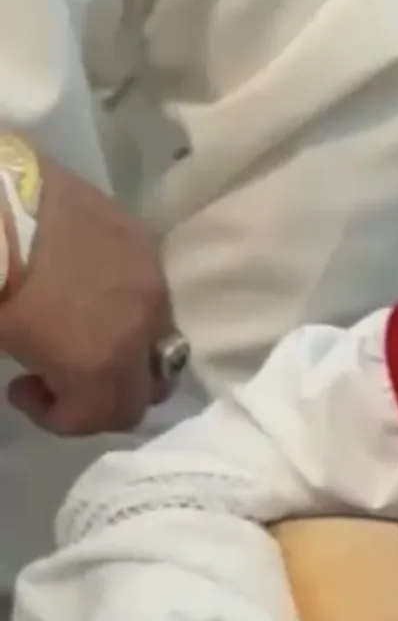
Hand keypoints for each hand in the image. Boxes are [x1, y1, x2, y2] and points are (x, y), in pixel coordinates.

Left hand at [0, 151, 175, 434]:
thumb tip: (48, 368)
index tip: (23, 390)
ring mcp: (152, 282)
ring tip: (83, 323)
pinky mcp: (147, 242)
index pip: (107, 417)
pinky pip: (150, 288)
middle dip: (108, 393)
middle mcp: (142, 329)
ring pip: (158, 337)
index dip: (63, 418)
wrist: (5, 202)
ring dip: (125, 345)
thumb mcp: (3, 339)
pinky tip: (88, 279)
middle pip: (149, 389)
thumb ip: (42, 370)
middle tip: (63, 374)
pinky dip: (125, 300)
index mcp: (100, 363)